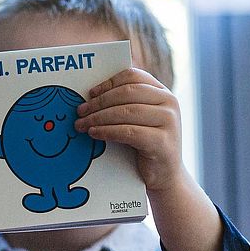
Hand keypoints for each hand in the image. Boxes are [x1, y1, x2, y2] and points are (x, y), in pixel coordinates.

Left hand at [74, 67, 183, 193]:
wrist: (165, 174)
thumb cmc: (144, 144)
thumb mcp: (138, 119)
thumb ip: (124, 104)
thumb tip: (90, 96)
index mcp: (162, 92)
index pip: (133, 76)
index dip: (108, 83)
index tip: (90, 93)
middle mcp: (169, 102)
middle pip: (127, 92)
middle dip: (99, 102)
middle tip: (80, 111)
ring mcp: (169, 121)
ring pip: (126, 111)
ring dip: (98, 117)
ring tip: (81, 124)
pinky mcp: (162, 142)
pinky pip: (129, 132)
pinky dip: (107, 131)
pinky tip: (93, 133)